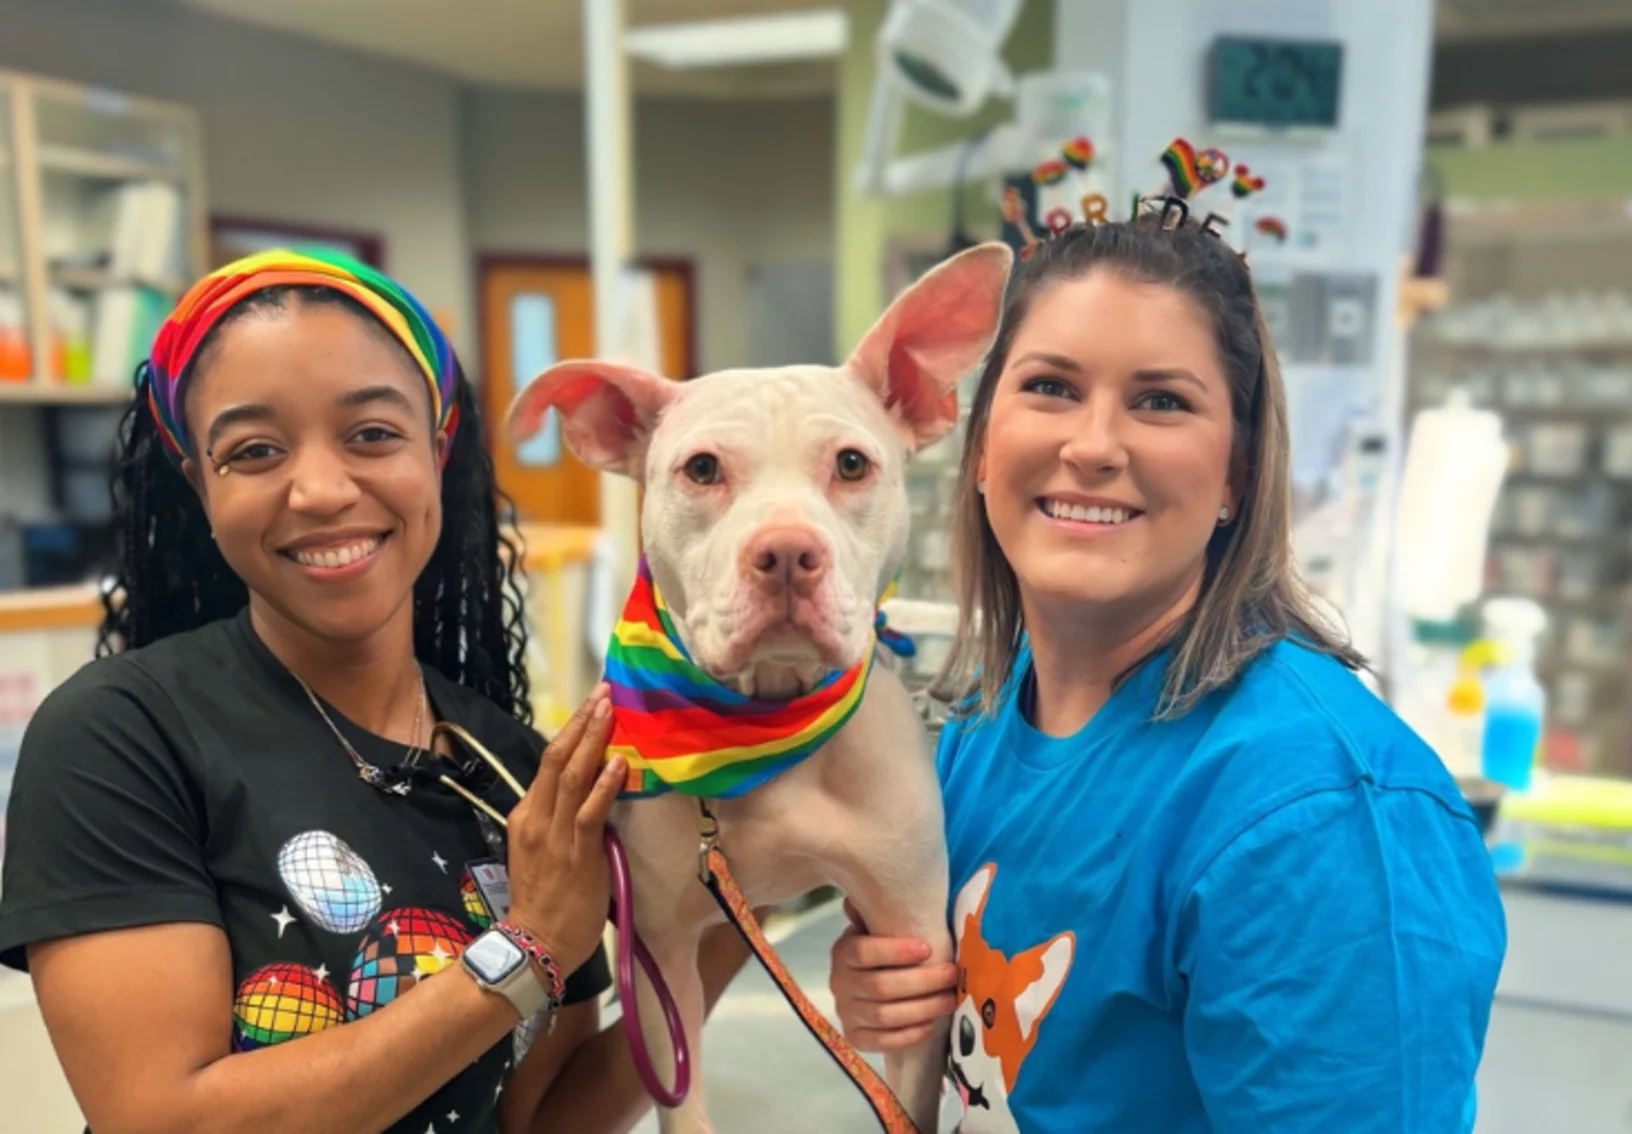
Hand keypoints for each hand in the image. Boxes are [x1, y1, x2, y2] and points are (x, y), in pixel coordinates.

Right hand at [504, 684, 625, 976]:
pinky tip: (618, 762)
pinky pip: (590, 811)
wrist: (535, 943)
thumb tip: (592, 791)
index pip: (548, 762)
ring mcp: (554, 835)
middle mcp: (536, 818)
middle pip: (556, 758)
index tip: (591, 705)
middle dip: (582, 722)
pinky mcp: (575, 854)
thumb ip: (561, 820)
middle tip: (603, 691)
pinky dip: (604, 784)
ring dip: (593, 740)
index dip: (571, 731)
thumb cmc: (546, 900)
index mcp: (526, 815)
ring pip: (572, 776)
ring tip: (611, 710)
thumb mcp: (544, 850)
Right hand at [829, 899, 958, 1051]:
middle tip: (951, 974)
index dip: (894, 951)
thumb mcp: (876, 928)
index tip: (926, 948)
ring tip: (949, 999)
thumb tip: (890, 886)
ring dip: (922, 1009)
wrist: (863, 986)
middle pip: (880, 986)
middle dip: (921, 981)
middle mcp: (840, 983)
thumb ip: (882, 914)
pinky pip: (882, 1042)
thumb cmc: (881, 950)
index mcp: (844, 952)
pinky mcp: (856, 1037)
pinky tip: (930, 1025)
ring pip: (885, 1016)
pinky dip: (908, 1035)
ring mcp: (846, 1013)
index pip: (863, 952)